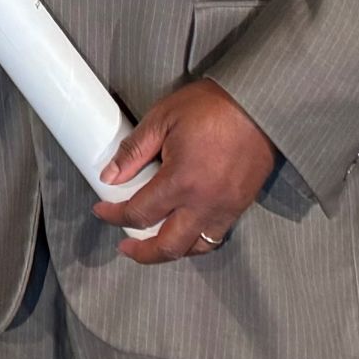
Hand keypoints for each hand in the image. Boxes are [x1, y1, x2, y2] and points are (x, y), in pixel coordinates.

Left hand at [94, 78, 276, 264]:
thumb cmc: (210, 107)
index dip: (114, 215)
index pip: (139, 213)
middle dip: (141, 253)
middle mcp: (204, 204)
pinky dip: (196, 242)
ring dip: (170, 251)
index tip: (101, 210)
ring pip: (195, 248)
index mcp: (181, 181)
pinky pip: (215, 237)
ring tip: (152, 244)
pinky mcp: (240, 207)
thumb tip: (110, 175)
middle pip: (168, 246)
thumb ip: (133, 150)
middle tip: (125, 246)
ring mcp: (225, 209)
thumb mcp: (162, 118)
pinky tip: (184, 232)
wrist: (257, 106)